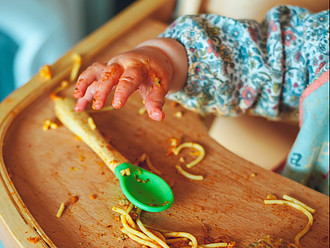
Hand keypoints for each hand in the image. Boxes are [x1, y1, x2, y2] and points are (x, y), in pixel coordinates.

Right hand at [73, 38, 187, 120]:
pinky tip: (79, 102)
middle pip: (109, 73)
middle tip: (97, 106)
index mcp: (138, 67)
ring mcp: (112, 65)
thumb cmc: (156, 73)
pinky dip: (83, 86)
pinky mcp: (106, 69)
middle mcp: (122, 64)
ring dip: (86, 84)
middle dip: (102, 89)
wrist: (152, 57)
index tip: (117, 105)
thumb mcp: (160, 86)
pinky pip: (92, 75)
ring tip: (78, 100)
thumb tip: (159, 117)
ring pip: (96, 71)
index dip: (122, 91)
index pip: (129, 78)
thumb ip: (157, 101)